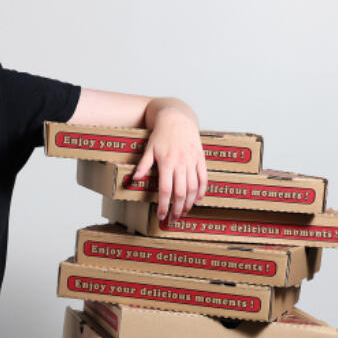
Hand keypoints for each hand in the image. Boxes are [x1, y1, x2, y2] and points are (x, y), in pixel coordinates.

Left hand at [133, 102, 207, 221]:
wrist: (177, 118)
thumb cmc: (161, 134)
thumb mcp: (149, 149)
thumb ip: (143, 165)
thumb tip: (134, 179)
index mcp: (166, 162)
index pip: (165, 190)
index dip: (164, 205)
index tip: (161, 216)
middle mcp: (181, 163)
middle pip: (181, 193)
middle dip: (177, 209)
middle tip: (173, 219)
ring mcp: (192, 161)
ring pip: (193, 188)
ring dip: (189, 203)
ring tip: (184, 212)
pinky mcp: (200, 159)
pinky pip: (203, 178)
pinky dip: (201, 191)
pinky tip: (197, 200)